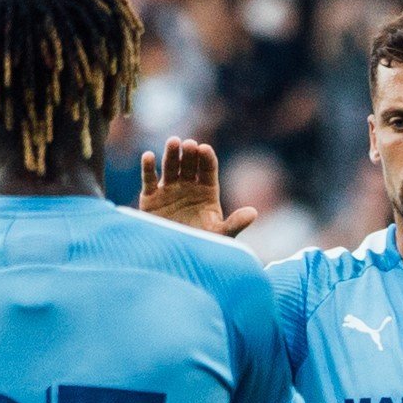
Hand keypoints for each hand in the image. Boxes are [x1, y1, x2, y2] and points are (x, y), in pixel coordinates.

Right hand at [138, 138, 256, 236]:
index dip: (206, 158)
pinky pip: (149, 180)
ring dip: (171, 154)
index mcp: (207, 190)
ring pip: (170, 167)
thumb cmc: (200, 246)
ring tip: (173, 142)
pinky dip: (148, 168)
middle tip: (189, 144)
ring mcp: (169, 190)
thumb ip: (234, 223)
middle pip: (189, 164)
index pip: (208, 168)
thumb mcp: (219, 235)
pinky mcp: (150, 198)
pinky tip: (148, 156)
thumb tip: (253, 213)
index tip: (204, 150)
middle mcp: (188, 186)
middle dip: (189, 153)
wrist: (173, 260)